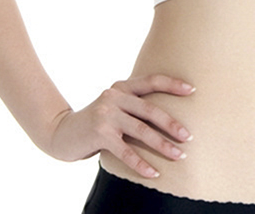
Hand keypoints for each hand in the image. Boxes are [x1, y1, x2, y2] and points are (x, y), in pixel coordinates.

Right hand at [47, 74, 194, 177]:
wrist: (62, 133)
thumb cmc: (96, 122)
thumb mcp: (114, 107)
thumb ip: (133, 106)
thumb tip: (168, 116)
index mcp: (122, 87)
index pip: (151, 81)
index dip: (172, 84)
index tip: (192, 90)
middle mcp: (114, 96)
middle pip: (150, 109)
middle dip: (172, 123)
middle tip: (189, 136)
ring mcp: (107, 114)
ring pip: (142, 130)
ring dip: (163, 145)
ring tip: (179, 155)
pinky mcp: (100, 134)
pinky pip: (126, 151)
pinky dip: (141, 164)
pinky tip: (154, 173)